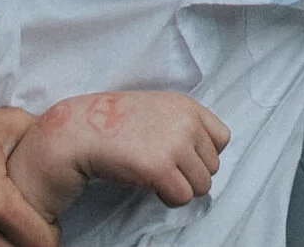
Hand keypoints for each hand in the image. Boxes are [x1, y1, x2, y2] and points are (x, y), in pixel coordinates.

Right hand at [7, 92, 230, 219]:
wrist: (80, 131)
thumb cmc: (114, 124)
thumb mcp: (157, 110)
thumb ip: (183, 125)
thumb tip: (206, 158)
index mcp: (187, 105)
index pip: (223, 138)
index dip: (203, 153)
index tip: (181, 157)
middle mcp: (186, 122)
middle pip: (213, 166)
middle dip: (190, 173)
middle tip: (162, 169)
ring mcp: (175, 145)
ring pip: (202, 186)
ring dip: (180, 188)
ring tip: (155, 177)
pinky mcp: (161, 169)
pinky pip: (182, 197)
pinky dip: (167, 198)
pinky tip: (149, 186)